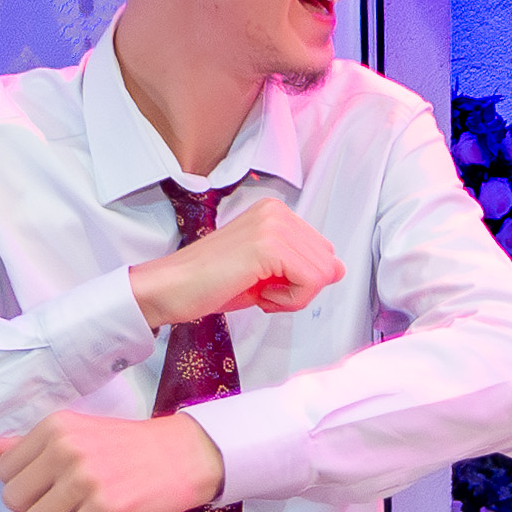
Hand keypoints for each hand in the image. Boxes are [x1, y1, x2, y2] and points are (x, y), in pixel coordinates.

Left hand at [0, 409, 228, 511]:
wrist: (186, 455)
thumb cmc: (128, 447)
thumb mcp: (75, 434)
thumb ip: (24, 445)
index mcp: (54, 427)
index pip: (4, 472)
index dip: (29, 487)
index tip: (57, 484)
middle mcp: (65, 448)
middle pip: (14, 502)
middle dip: (40, 510)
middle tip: (70, 504)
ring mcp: (84, 479)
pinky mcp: (105, 508)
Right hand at [131, 202, 342, 327]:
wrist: (173, 288)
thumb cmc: (212, 282)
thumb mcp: (268, 272)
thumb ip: (302, 267)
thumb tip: (339, 269)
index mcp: (276, 211)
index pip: (323, 252)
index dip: (300, 280)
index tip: (266, 282)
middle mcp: (277, 211)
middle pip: (328, 263)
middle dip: (300, 289)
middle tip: (263, 290)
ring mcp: (273, 225)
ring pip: (323, 274)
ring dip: (293, 296)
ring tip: (258, 291)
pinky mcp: (269, 245)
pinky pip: (310, 282)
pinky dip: (289, 300)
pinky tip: (260, 294)